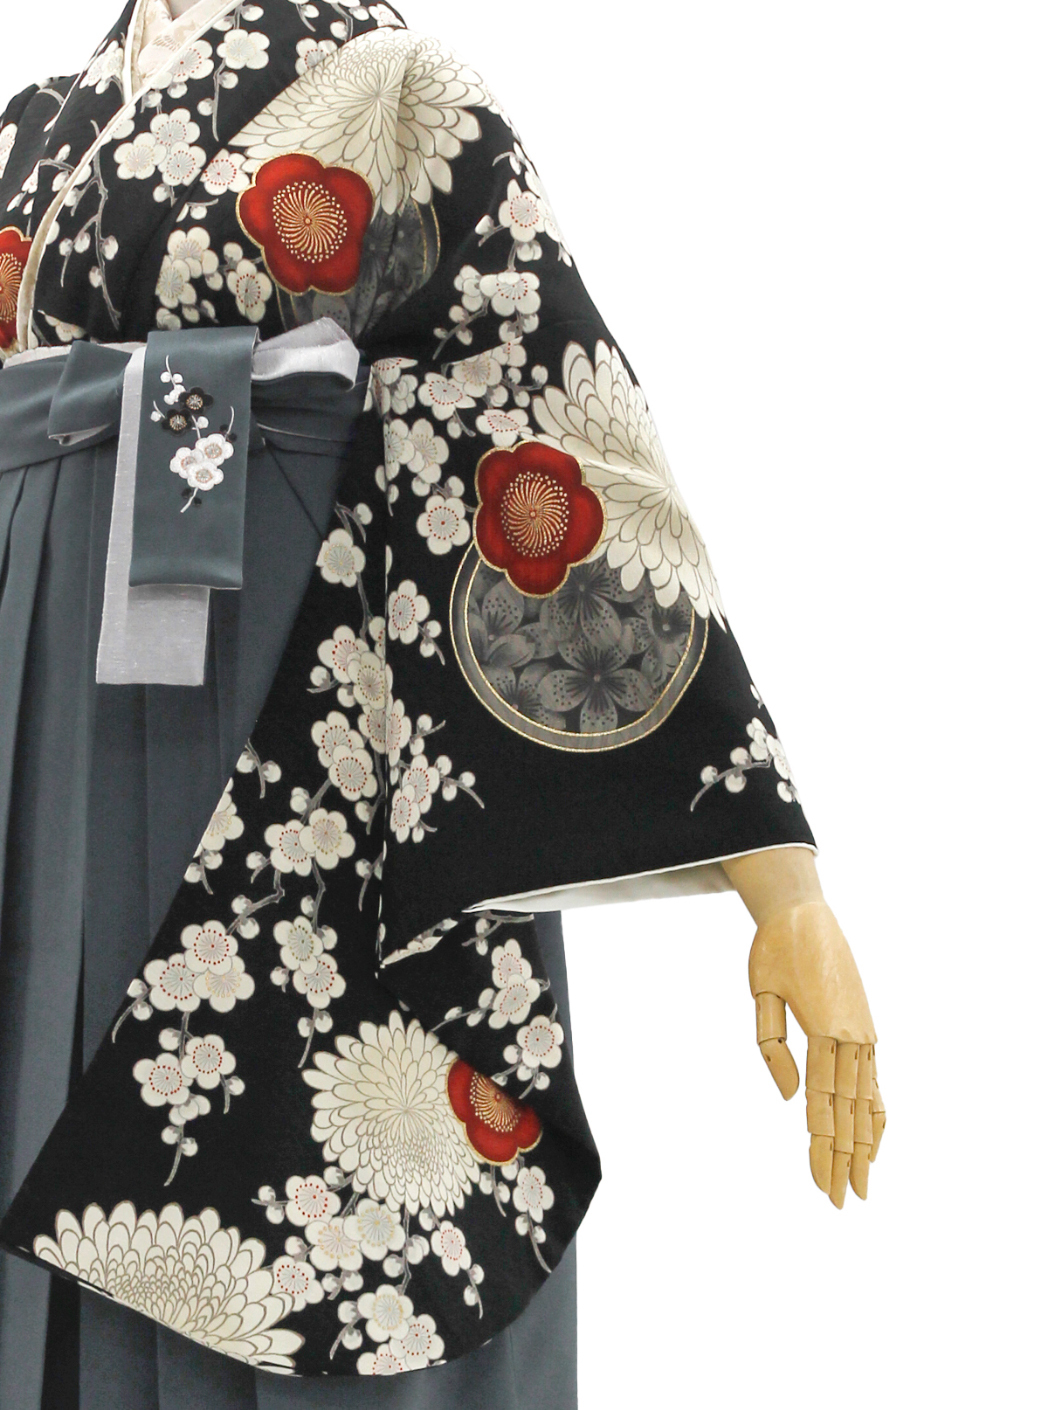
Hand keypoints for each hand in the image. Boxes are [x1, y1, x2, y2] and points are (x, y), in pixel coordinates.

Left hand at [722, 851, 885, 1208]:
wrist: (804, 913)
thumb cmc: (774, 952)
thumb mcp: (762, 994)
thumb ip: (773, 1047)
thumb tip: (790, 1098)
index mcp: (824, 1030)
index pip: (821, 1104)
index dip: (821, 1148)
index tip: (821, 1185)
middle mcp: (852, 1037)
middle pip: (848, 1113)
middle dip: (844, 1161)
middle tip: (841, 1203)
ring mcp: (863, 1035)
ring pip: (866, 1102)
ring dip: (865, 1146)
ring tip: (863, 1184)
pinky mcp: (865, 1029)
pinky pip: (874, 1080)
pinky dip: (877, 1112)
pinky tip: (877, 1137)